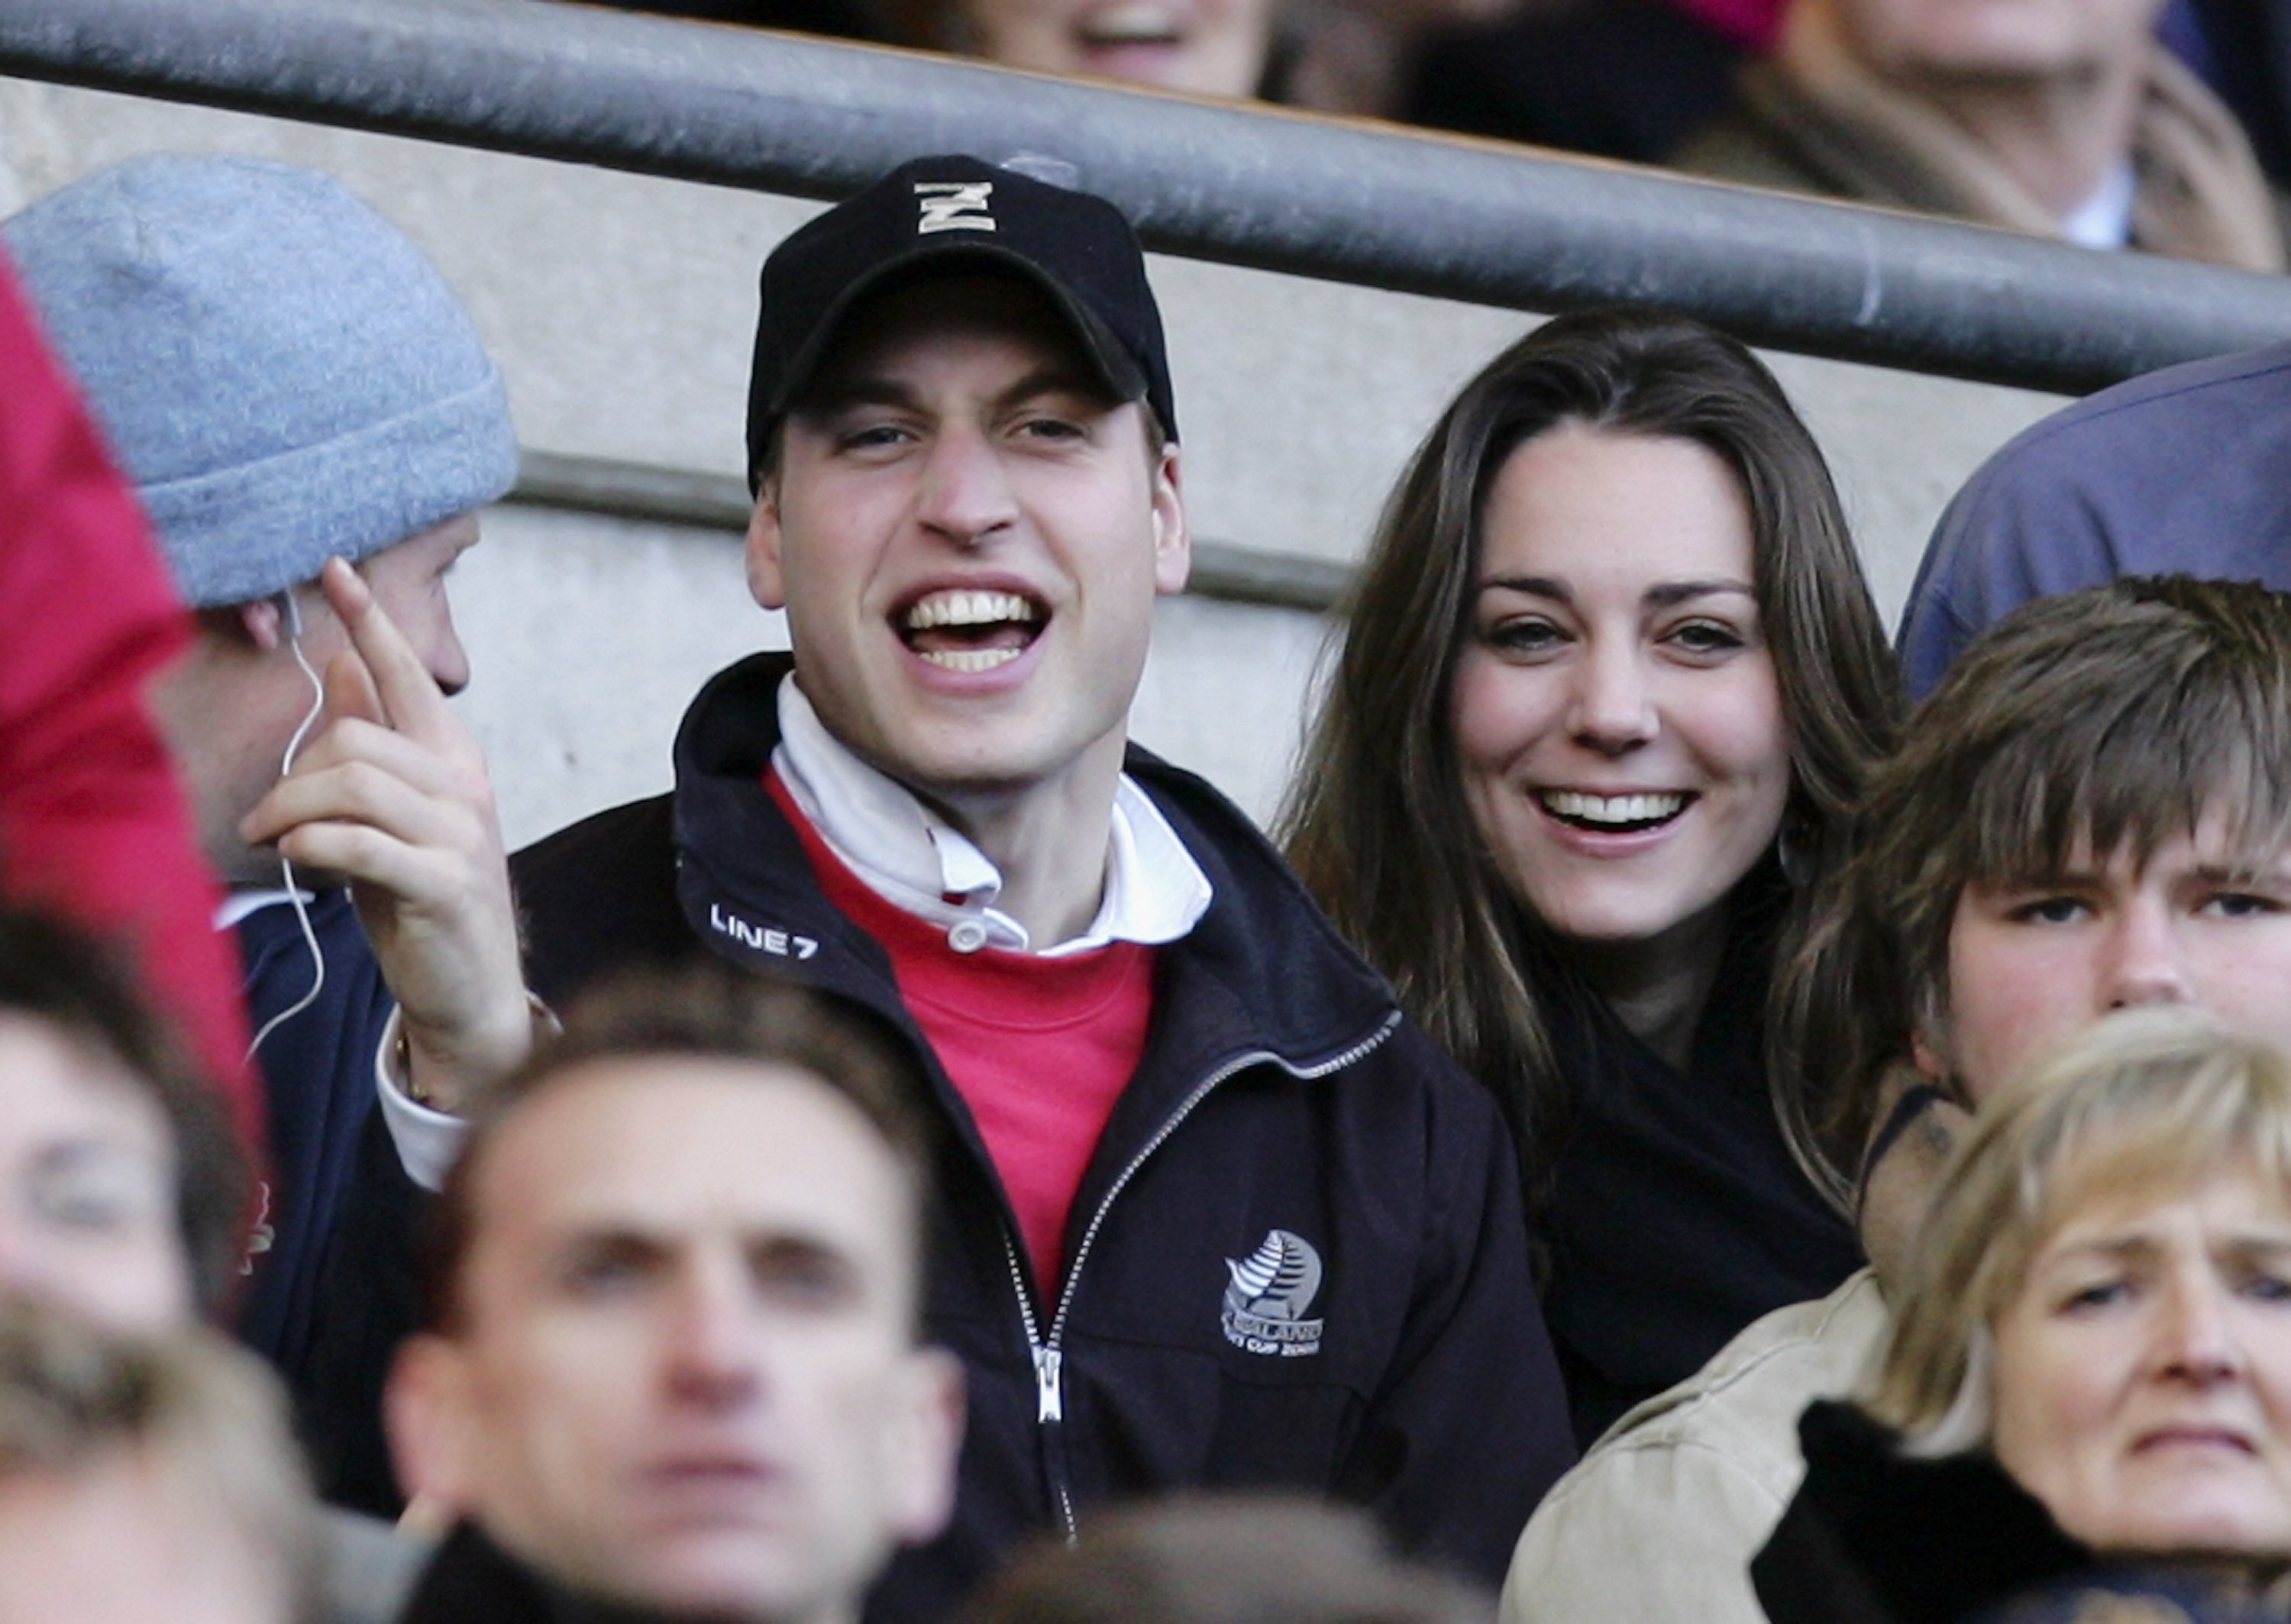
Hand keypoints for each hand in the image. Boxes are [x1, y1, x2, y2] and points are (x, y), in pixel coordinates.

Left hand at [239, 558, 530, 1111]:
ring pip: (354, 785)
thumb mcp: (395, 814)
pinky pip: (360, 844)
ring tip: (270, 840)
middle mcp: (465, 785)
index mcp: (454, 759)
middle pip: (358, 738)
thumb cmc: (420, 899)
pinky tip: (297, 859)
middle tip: (263, 817)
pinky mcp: (444, 885)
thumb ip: (377, 742)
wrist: (469, 990)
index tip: (336, 569)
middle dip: (293, 773)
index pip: (408, 676)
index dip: (371, 622)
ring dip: (291, 810)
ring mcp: (460, 835)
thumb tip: (348, 666)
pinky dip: (314, 845)